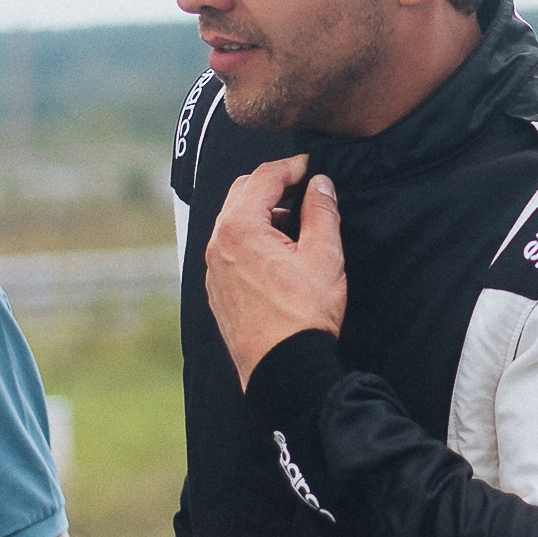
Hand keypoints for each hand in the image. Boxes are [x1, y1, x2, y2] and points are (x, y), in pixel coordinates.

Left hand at [205, 155, 345, 388]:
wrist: (283, 369)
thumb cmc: (303, 316)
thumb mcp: (324, 256)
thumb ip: (322, 212)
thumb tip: (320, 184)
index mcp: (240, 228)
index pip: (264, 177)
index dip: (291, 167)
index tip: (311, 168)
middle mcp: (217, 244)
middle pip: (242, 193)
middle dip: (273, 185)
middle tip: (303, 189)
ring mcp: (213, 269)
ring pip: (233, 222)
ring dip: (262, 213)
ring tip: (296, 225)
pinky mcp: (217, 289)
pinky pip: (229, 249)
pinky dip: (251, 239)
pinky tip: (277, 254)